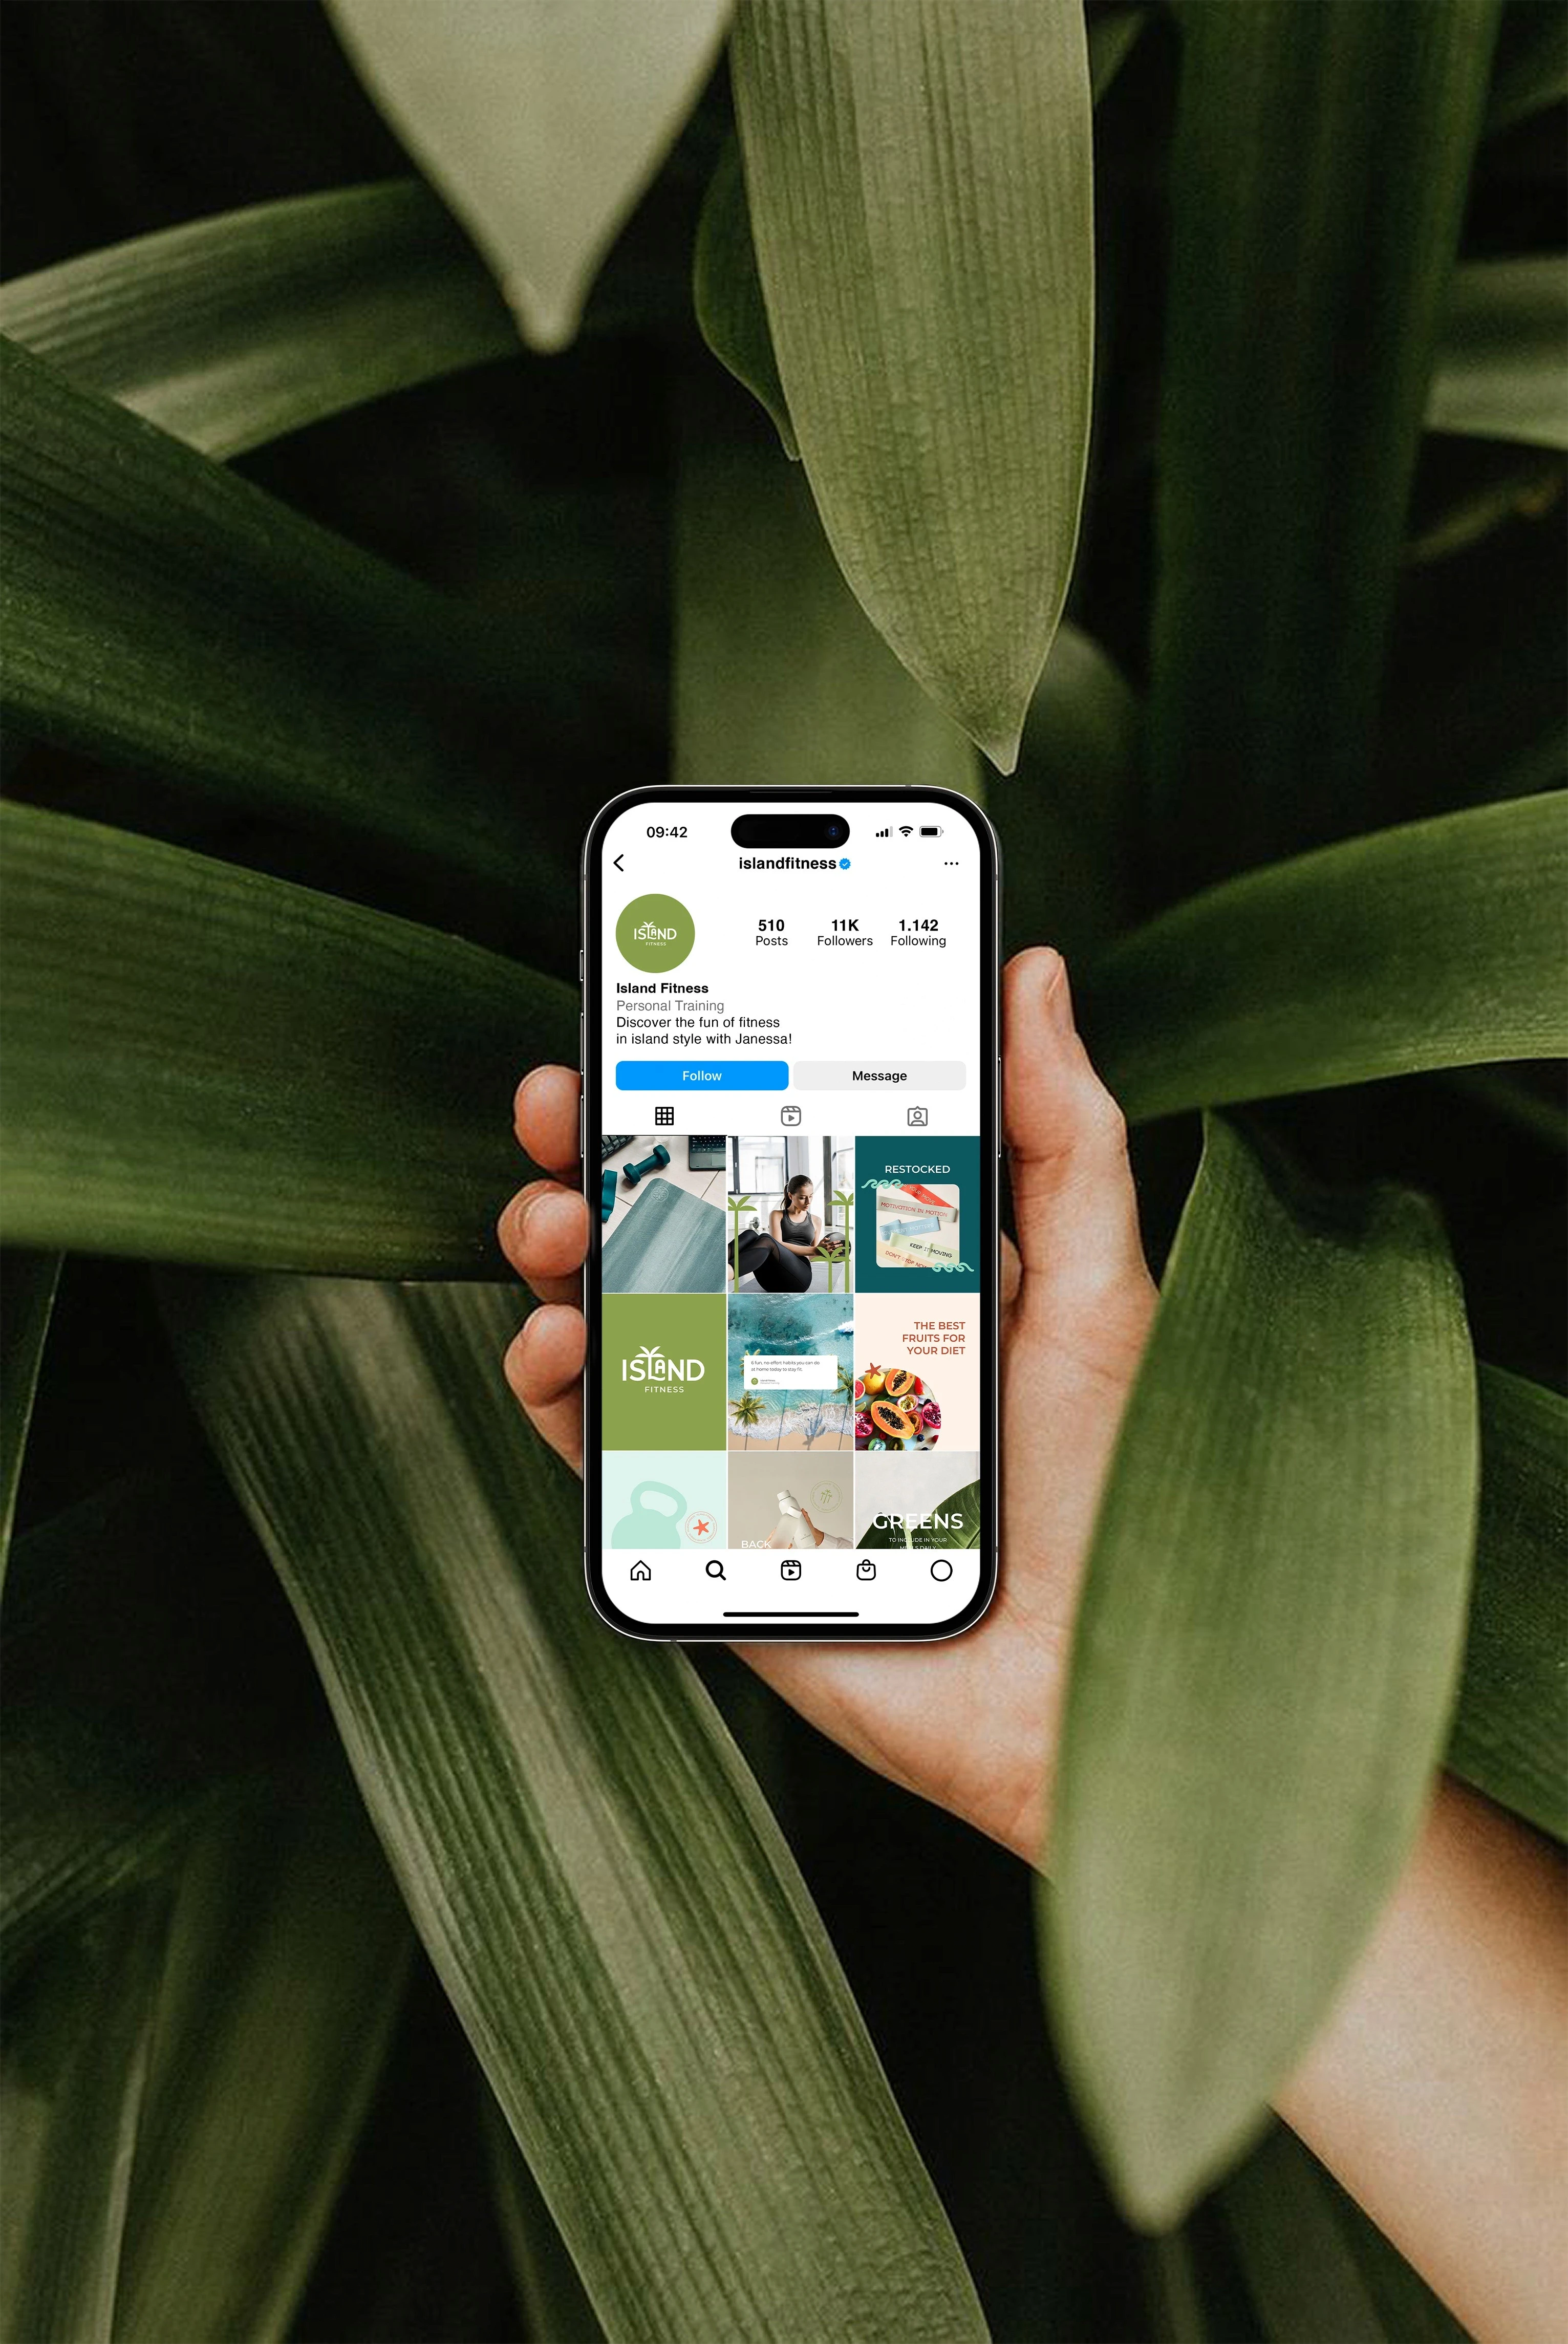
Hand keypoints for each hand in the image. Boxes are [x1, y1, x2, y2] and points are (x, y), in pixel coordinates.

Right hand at [497, 949, 1155, 1867]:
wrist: (1088, 1685)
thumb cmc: (1114, 1484)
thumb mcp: (1094, 1291)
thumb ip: (1062, 1137)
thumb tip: (1038, 968)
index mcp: (886, 1268)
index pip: (773, 1149)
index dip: (702, 1078)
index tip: (653, 1006)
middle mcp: (799, 1334)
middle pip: (668, 1219)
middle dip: (597, 1146)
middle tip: (558, 1097)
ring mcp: (741, 1423)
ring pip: (615, 1314)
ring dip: (559, 1250)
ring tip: (556, 1221)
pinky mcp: (704, 1521)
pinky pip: (603, 1443)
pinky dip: (558, 1384)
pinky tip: (558, 1343)